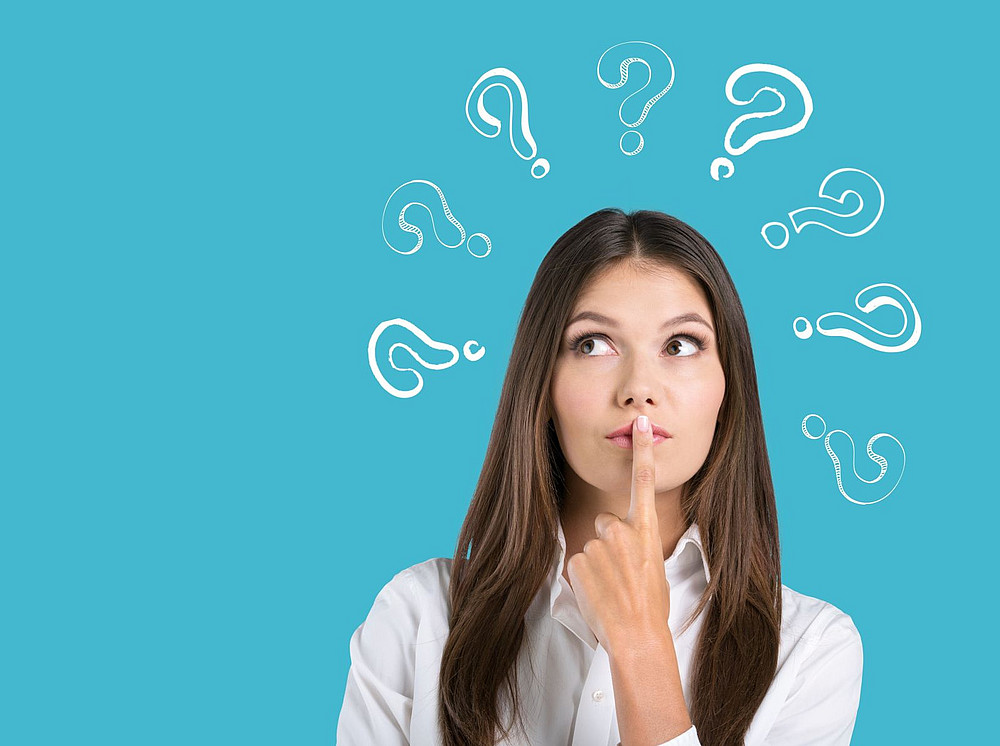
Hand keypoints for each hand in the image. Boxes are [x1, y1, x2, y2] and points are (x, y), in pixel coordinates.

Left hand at [565, 415, 671, 653]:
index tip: (640, 424)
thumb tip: (625, 546)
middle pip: (604, 523)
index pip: (644, 482)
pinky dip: (584, 579)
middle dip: (607, 542)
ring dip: (597, 565)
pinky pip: (577, 564)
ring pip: (591, 547)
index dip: (642, 450)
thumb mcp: (654, 568)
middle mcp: (620, 532)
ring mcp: (597, 546)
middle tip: (619, 572)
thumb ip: (636, 546)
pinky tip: (598, 594)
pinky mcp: (577, 562)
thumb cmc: (650, 608)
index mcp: (645, 531)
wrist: (637, 637)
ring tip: (611, 589)